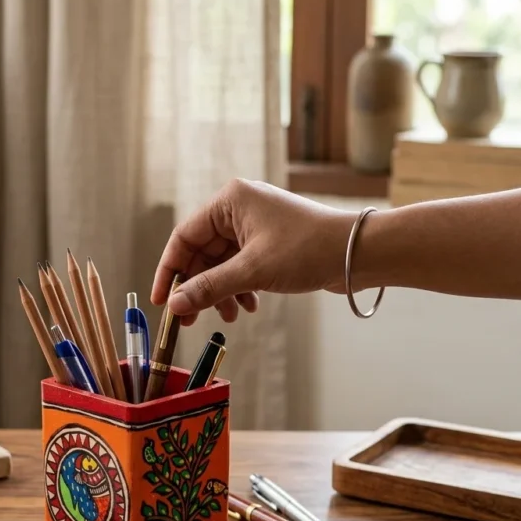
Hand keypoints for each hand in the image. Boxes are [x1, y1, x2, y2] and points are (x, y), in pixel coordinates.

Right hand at [151, 179, 356, 324]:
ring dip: (220, 293)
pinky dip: (238, 289)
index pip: (184, 238)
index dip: (169, 272)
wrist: (358, 254)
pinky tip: (247, 307)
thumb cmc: (308, 250)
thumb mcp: (252, 272)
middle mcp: (239, 209)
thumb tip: (174, 306)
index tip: (161, 302)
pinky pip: (239, 268)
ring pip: (220, 264)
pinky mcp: (268, 244)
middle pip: (201, 253)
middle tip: (189, 320)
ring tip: (228, 317)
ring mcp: (254, 226)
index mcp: (230, 201)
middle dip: (198, 288)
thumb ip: (209, 288)